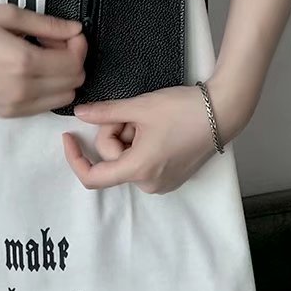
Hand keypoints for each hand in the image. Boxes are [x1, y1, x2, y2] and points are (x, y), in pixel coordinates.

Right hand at [0, 3, 87, 118]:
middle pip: (74, 83)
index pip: (74, 63)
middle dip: (73, 60)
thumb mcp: (9, 15)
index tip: (69, 33)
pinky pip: (44, 106)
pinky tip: (32, 72)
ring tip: (43, 57)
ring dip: (63, 78)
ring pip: (63, 98)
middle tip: (54, 42)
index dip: (79, 46)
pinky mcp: (7, 114)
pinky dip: (49, 90)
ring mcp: (14, 106)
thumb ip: (47, 24)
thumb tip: (76, 30)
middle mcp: (22, 89)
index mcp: (24, 62)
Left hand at [61, 83, 234, 192]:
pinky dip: (141, 143)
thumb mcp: (138, 106)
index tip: (69, 136)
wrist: (222, 112)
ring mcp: (162, 183)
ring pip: (127, 158)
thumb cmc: (181, 109)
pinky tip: (157, 127)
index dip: (75, 158)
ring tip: (149, 118)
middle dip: (115, 132)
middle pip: (112, 158)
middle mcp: (148, 184)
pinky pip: (142, 161)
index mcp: (138, 169)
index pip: (93, 177)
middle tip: (132, 112)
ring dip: (129, 136)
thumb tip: (78, 114)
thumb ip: (105, 112)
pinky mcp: (171, 177)